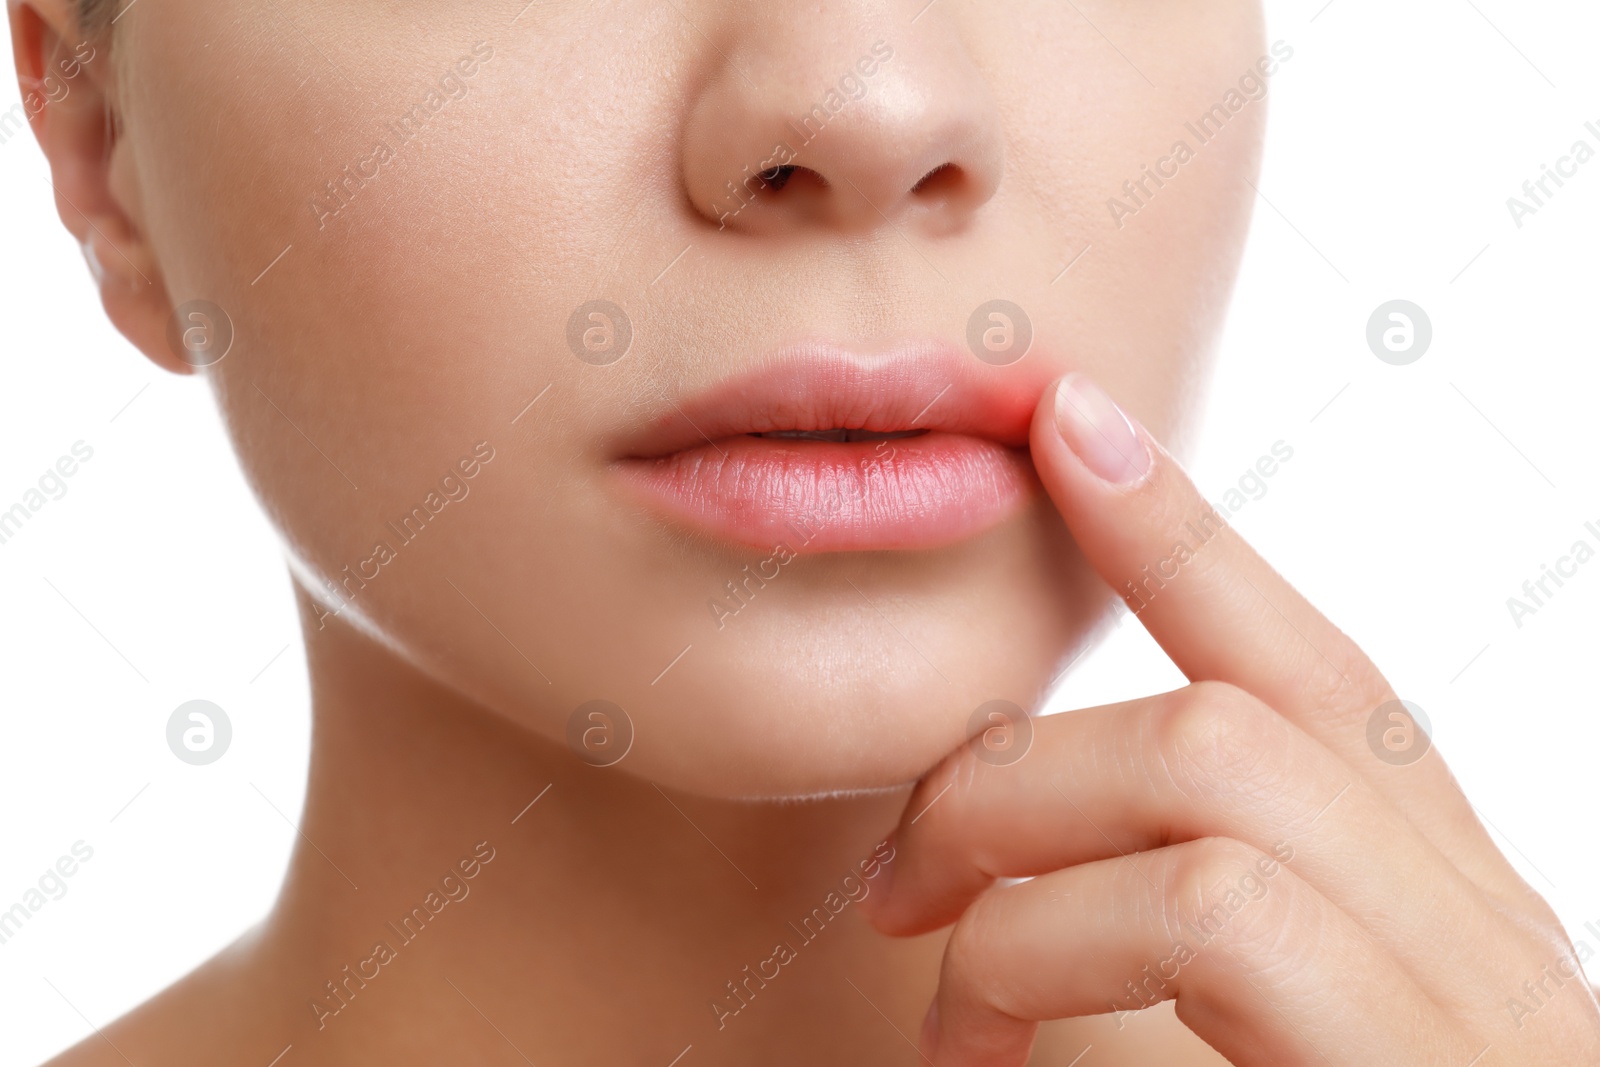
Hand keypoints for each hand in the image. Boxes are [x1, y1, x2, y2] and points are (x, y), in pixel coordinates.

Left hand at [861, 374, 1599, 1065]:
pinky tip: (974, 1046)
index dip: (1184, 536)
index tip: (1064, 423)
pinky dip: (1039, 947)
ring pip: (1209, 766)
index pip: (1322, 676)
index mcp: (1448, 911)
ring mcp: (1483, 1004)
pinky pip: (1207, 907)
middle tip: (894, 886)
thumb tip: (1027, 874)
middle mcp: (1492, 934)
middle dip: (1014, 768)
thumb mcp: (1265, 1052)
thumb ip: (1195, 942)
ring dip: (1009, 852)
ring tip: (938, 995)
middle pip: (1234, 712)